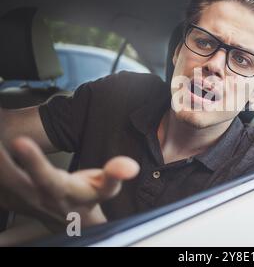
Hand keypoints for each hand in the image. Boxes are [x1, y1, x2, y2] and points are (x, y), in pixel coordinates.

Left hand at [0, 136, 139, 231]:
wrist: (73, 224)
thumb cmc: (88, 200)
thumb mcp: (106, 189)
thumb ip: (115, 175)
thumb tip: (129, 166)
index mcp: (61, 192)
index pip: (46, 178)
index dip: (34, 161)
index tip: (20, 141)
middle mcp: (37, 198)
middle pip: (11, 179)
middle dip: (0, 159)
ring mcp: (20, 200)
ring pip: (0, 183)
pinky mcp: (10, 198)